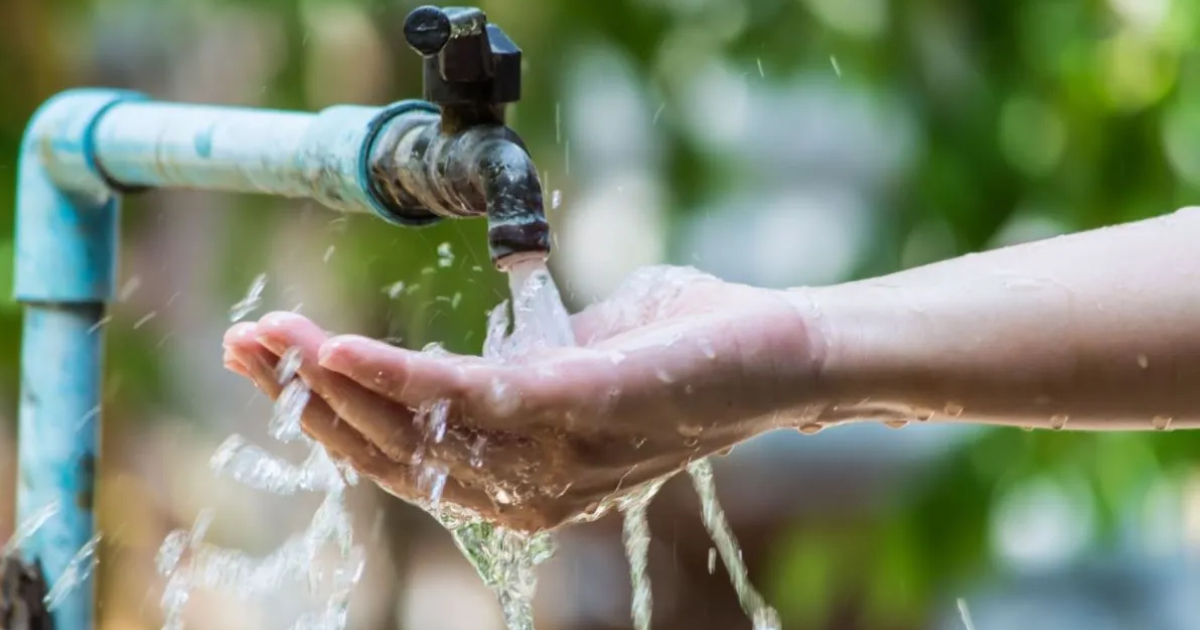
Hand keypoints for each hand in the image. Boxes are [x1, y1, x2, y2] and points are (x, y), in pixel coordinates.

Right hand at [222, 266, 818, 530]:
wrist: (783, 349)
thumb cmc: (681, 350)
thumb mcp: (579, 363)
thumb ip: (519, 371)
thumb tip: (476, 355)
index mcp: (524, 477)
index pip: (404, 461)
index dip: (328, 416)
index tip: (271, 361)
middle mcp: (530, 489)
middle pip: (393, 455)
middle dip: (307, 400)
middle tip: (244, 344)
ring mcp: (554, 458)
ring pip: (416, 430)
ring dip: (333, 380)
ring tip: (273, 338)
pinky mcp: (580, 409)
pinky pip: (472, 399)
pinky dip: (397, 376)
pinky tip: (339, 347)